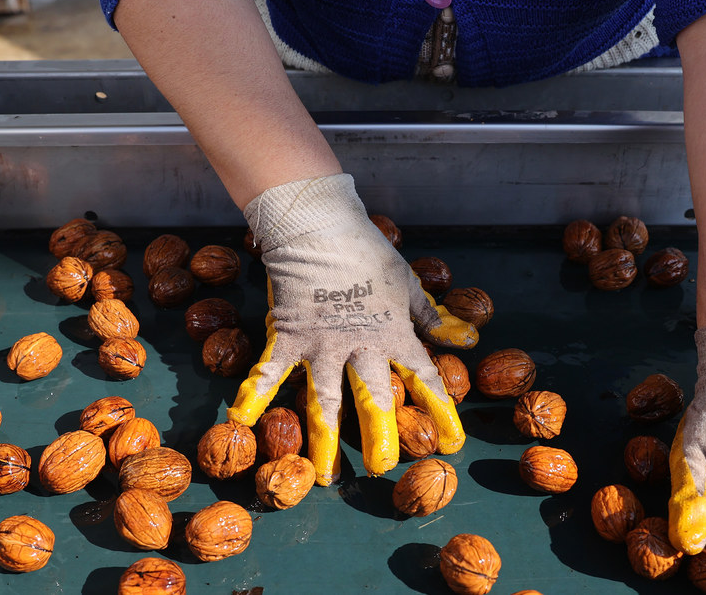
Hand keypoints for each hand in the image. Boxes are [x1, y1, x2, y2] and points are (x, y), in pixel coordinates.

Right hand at [226, 174, 476, 484]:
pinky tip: (240, 423)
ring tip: (325, 477)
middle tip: (385, 470)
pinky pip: (270, 371)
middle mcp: (361, 346)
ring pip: (326, 400)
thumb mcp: (407, 283)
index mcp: (394, 334)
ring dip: (325, 439)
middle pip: (376, 399)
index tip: (452, 441)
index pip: (425, 378)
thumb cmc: (367, 253)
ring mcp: (323, 345)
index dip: (440, 411)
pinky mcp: (289, 337)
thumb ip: (431, 317)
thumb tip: (465, 339)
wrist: (319, 227)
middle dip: (382, 436)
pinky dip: (255, 395)